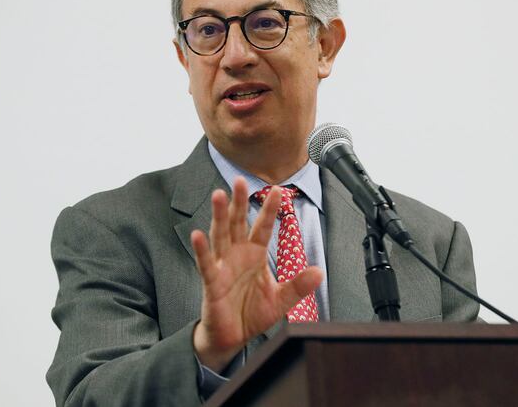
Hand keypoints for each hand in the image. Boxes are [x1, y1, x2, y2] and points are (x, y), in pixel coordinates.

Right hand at [191, 176, 322, 371]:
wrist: (232, 338)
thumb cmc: (252, 314)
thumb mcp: (281, 299)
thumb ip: (298, 285)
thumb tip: (320, 272)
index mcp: (255, 255)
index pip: (263, 227)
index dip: (270, 210)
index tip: (279, 190)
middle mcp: (238, 255)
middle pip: (238, 223)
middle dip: (240, 202)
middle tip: (241, 180)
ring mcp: (223, 266)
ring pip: (220, 236)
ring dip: (219, 216)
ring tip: (219, 195)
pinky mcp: (211, 282)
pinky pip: (206, 263)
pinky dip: (201, 249)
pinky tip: (198, 234)